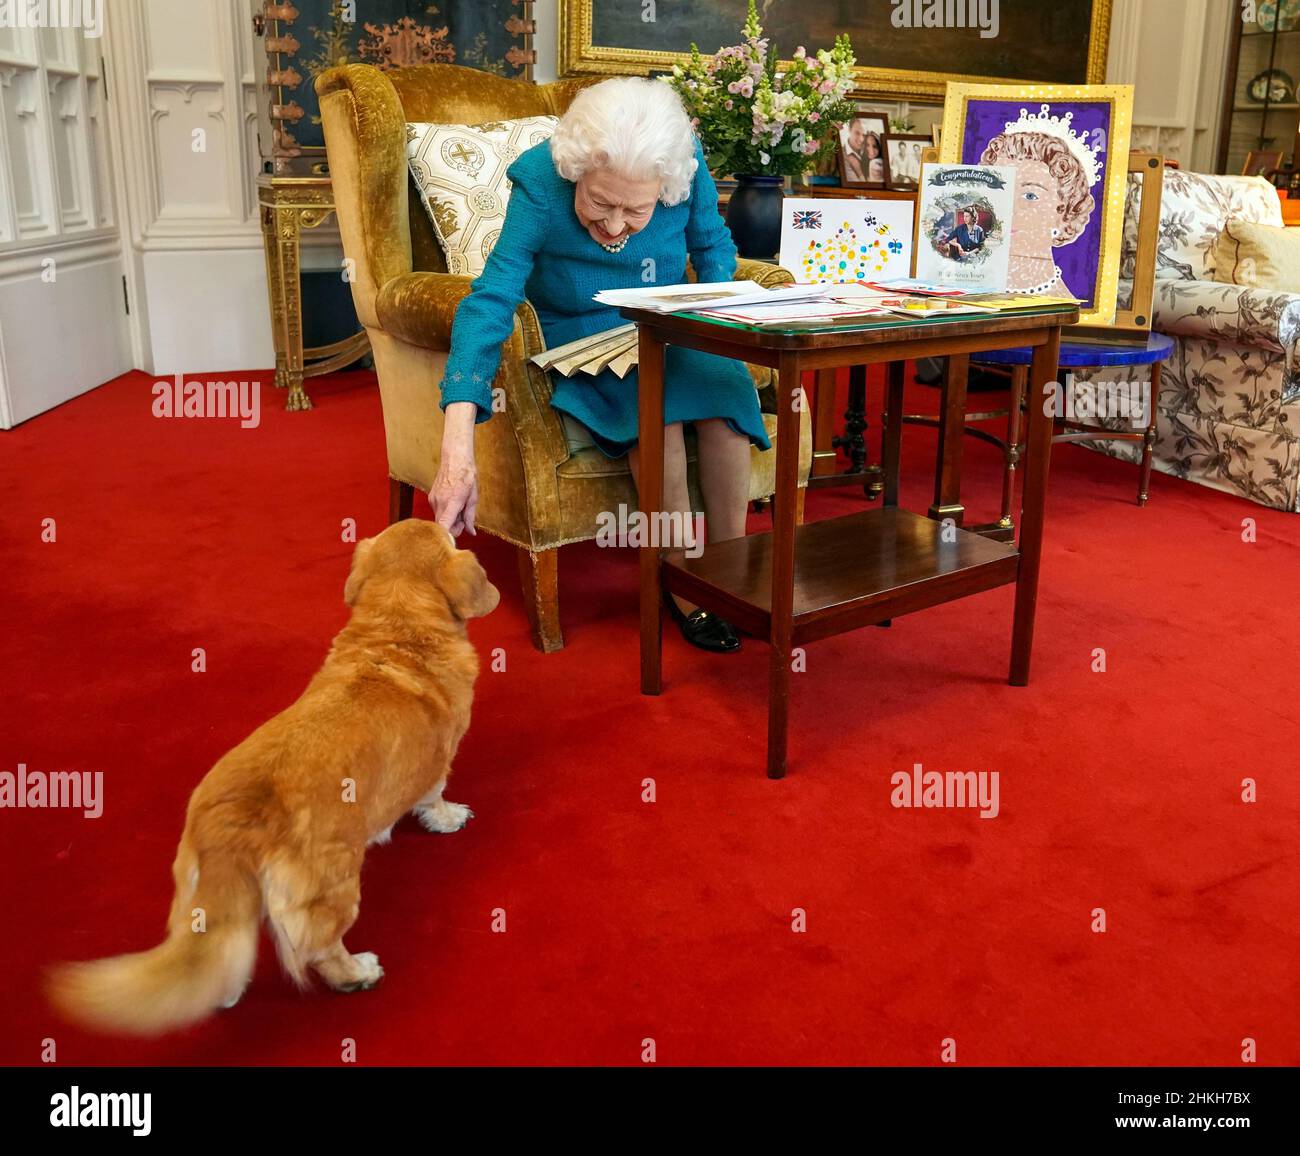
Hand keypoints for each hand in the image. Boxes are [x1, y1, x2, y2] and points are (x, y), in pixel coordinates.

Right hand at [431, 403, 478, 536]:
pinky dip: (446, 513)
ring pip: (440, 519)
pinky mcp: (431, 497)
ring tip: (460, 508)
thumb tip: (471, 532)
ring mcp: (433, 500)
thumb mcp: (473, 498)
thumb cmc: (467, 476)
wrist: (455, 459)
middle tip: (464, 521)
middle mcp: (439, 503)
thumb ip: (470, 517)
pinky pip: (438, 512)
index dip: (448, 537)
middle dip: (453, 528)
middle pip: (442, 526)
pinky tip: (453, 504)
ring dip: (450, 519)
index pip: (444, 527)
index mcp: (451, 503)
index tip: (455, 541)